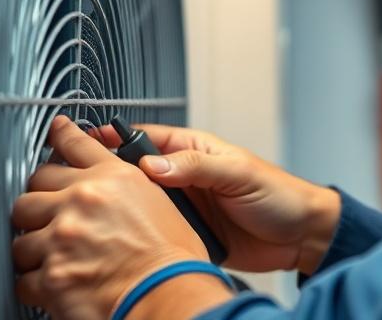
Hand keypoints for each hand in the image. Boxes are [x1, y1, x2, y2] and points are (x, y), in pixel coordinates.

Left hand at [11, 116, 232, 318]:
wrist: (169, 295)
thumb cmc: (172, 258)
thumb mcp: (158, 202)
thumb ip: (124, 188)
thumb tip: (105, 187)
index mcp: (113, 178)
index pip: (76, 144)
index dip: (60, 135)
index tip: (54, 131)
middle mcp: (83, 200)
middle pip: (33, 189)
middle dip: (39, 205)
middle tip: (50, 218)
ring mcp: (62, 237)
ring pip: (21, 235)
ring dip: (34, 249)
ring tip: (53, 258)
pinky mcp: (50, 276)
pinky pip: (23, 279)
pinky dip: (35, 285)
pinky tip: (53, 286)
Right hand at [94, 122, 341, 273]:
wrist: (299, 236)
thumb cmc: (279, 194)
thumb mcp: (237, 173)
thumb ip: (196, 166)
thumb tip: (153, 164)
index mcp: (194, 150)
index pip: (145, 138)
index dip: (113, 139)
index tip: (82, 141)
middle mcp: (184, 177)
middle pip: (133, 173)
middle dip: (108, 178)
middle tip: (82, 184)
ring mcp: (184, 207)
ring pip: (139, 205)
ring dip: (123, 210)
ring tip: (97, 215)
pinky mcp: (186, 235)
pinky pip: (155, 232)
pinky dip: (140, 237)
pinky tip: (125, 242)